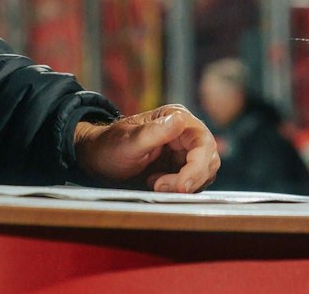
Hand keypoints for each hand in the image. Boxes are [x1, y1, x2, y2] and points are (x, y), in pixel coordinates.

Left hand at [73, 105, 219, 192]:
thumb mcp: (128, 142)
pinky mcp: (182, 167)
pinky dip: (180, 189)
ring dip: (183, 186)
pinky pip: (194, 182)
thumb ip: (153, 132)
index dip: (197, 167)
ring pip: (204, 174)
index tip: (181, 186)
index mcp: (177, 118)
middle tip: (159, 187)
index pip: (203, 144)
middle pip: (209, 161)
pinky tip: (157, 185)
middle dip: (189, 179)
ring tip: (154, 184)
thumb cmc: (110, 146)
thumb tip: (179, 120)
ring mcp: (185, 151)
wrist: (99, 159)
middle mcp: (185, 133)